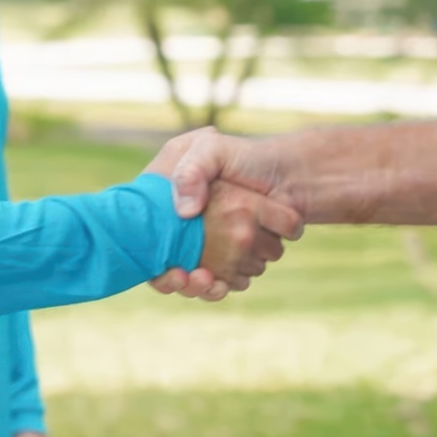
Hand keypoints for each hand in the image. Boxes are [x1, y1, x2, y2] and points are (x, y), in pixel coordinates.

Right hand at [145, 128, 302, 299]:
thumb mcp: (213, 148)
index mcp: (168, 202)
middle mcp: (183, 227)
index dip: (151, 257)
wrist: (293, 175)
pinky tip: (224, 284)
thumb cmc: (250, 157)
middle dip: (178, 278)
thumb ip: (193, 170)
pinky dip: (220, 288)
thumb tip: (184, 211)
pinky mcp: (231, 262)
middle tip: (192, 276)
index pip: (144, 239)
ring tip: (210, 281)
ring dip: (201, 285)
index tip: (170, 268)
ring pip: (193, 279)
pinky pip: (219, 284)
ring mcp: (207, 246)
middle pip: (167, 265)